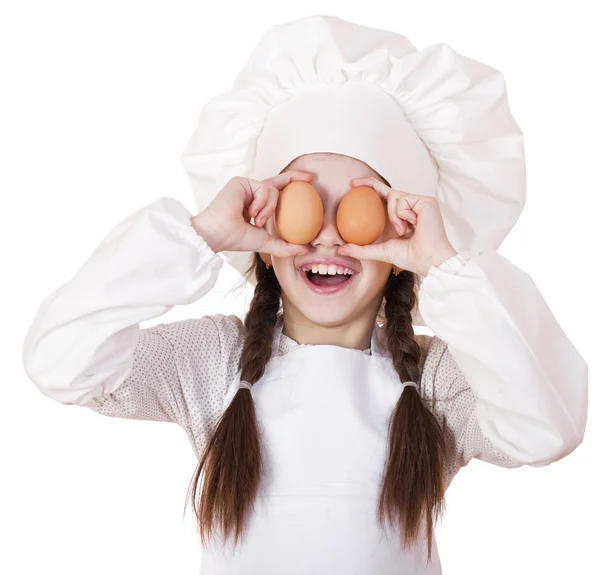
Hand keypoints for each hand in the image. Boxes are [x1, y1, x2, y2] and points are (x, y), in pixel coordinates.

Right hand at [191, 172, 312, 257]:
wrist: (219, 233)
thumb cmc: (237, 239)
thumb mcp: (267, 243)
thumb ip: (286, 246)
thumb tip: (307, 250)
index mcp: (256, 206)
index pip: (276, 193)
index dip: (291, 186)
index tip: (309, 184)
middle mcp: (252, 195)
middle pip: (277, 182)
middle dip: (294, 177)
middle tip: (310, 178)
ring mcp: (247, 187)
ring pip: (273, 190)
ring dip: (268, 209)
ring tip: (256, 221)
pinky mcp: (242, 181)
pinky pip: (264, 188)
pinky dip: (262, 203)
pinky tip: (250, 213)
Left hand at [338, 177, 456, 275]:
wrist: (427, 260)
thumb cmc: (410, 257)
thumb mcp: (379, 251)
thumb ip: (360, 249)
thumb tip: (340, 250)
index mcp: (402, 217)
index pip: (385, 198)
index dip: (371, 189)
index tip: (354, 185)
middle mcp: (412, 207)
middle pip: (389, 191)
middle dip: (370, 184)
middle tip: (353, 184)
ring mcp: (419, 203)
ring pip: (394, 196)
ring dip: (393, 215)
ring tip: (403, 230)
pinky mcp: (426, 201)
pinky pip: (403, 199)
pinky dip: (402, 214)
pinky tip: (413, 225)